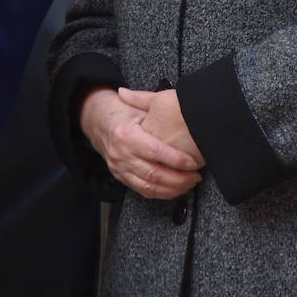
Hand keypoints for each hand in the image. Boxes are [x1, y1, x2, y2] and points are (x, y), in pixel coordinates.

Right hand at [79, 87, 201, 199]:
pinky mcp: (121, 178)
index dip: (176, 159)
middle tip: (195, 175)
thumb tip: (179, 103)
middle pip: (153, 173)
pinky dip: (163, 193)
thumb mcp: (138, 108)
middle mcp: (120, 154)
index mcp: (125, 134)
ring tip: (190, 183)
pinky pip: (144, 191)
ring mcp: (119, 168)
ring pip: (149, 186)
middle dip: (179, 178)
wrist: (101, 125)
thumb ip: (155, 108)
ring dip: (173, 188)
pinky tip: (177, 189)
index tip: (192, 162)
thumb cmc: (125, 115)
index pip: (154, 151)